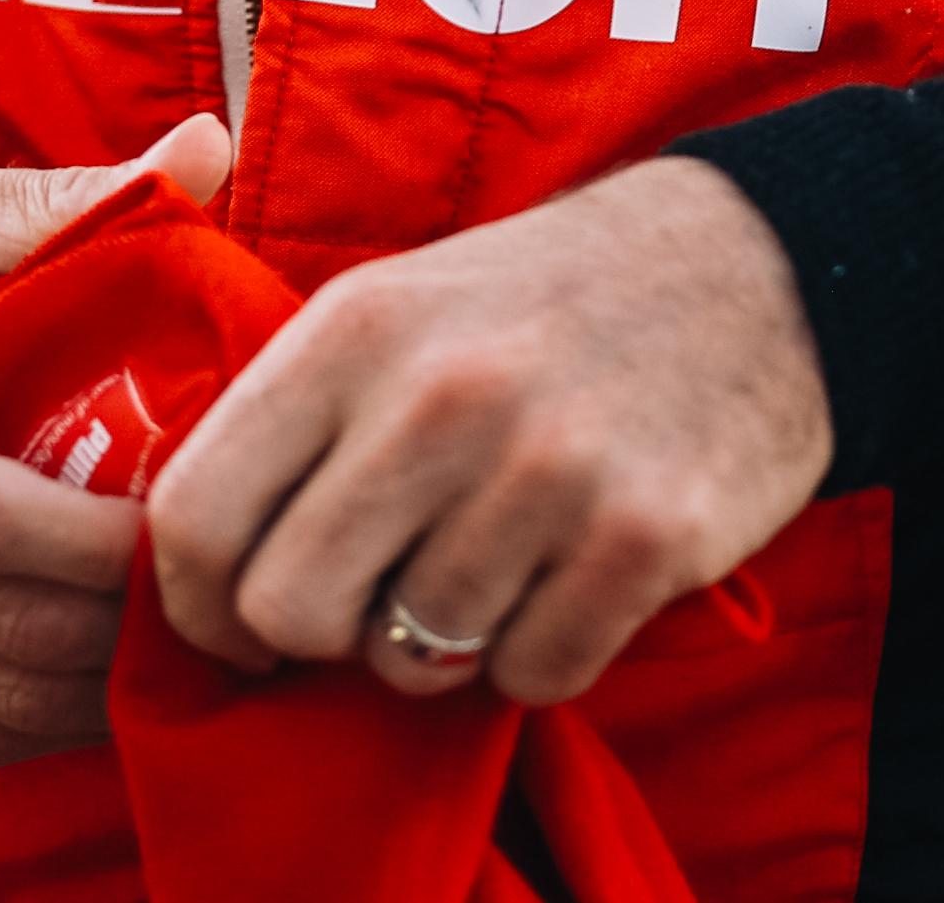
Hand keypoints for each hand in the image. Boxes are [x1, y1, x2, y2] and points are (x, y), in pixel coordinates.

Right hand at [0, 114, 232, 764]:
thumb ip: (60, 198)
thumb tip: (212, 149)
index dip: (109, 549)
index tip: (199, 519)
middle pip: (5, 629)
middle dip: (136, 627)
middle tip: (223, 581)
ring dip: (107, 686)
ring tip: (184, 630)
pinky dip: (44, 716)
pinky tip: (102, 668)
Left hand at [146, 155, 827, 708]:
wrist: (755, 267)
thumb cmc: (540, 303)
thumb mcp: (391, 303)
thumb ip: (292, 414)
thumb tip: (189, 559)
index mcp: (351, 330)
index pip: (195, 511)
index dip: (191, 603)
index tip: (230, 625)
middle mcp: (435, 398)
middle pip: (289, 610)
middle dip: (317, 638)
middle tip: (368, 608)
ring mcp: (545, 473)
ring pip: (412, 659)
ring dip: (439, 644)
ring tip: (485, 568)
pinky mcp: (644, 541)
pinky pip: (533, 677)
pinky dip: (538, 655)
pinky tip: (562, 582)